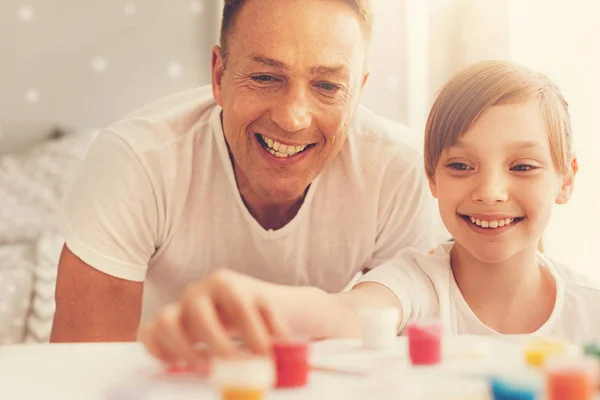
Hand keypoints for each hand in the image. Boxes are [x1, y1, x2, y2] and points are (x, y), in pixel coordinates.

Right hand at [140, 269, 287, 365]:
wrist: (244, 311)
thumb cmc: (257, 314)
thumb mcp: (272, 315)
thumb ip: (274, 328)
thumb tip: (280, 345)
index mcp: (223, 283)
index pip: (237, 304)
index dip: (252, 332)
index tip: (265, 355)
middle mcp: (196, 292)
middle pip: (200, 315)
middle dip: (219, 344)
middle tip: (237, 365)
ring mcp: (177, 308)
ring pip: (165, 322)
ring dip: (185, 349)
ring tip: (206, 367)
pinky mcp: (162, 326)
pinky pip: (148, 334)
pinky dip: (157, 350)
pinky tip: (177, 364)